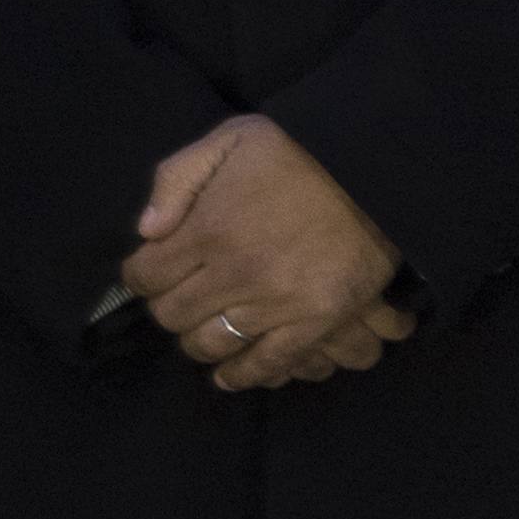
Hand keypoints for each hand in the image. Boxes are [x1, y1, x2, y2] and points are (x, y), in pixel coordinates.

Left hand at [125, 113, 402, 388]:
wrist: (376, 170)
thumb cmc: (297, 153)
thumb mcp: (227, 141)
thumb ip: (176, 181)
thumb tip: (147, 231)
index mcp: (207, 230)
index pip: (145, 276)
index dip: (142, 275)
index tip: (151, 271)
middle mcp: (235, 273)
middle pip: (172, 314)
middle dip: (168, 307)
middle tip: (180, 298)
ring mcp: (276, 303)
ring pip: (212, 344)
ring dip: (199, 341)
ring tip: (203, 331)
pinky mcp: (316, 322)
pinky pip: (269, 363)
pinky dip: (244, 375)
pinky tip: (228, 377)